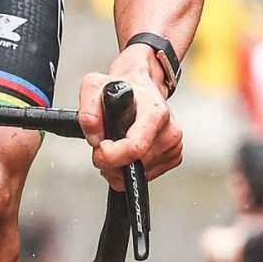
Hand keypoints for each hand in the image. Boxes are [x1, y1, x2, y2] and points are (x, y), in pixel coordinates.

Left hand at [81, 61, 182, 187]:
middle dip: (112, 162)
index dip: (111, 156)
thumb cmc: (121, 88)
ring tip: (118, 144)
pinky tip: (131, 149)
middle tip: (104, 145)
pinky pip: (148, 175)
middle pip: (136, 165)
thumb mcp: (94, 87)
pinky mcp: (174, 156)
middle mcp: (169, 129)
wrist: (141, 87)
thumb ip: (88, 109)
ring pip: (141, 173)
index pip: (136, 148)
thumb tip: (94, 137)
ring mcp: (174, 144)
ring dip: (122, 166)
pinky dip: (134, 168)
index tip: (100, 148)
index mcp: (154, 112)